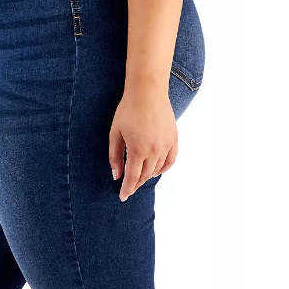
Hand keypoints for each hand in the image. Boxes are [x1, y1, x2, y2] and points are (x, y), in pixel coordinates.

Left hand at [108, 85, 177, 201]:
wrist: (148, 91)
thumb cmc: (128, 110)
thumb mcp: (115, 133)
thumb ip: (115, 156)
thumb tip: (116, 175)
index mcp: (137, 150)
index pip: (132, 177)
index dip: (127, 189)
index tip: (122, 197)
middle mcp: (154, 150)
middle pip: (145, 176)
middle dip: (135, 184)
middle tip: (129, 188)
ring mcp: (166, 145)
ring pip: (157, 170)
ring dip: (147, 177)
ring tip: (140, 178)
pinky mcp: (173, 139)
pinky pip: (170, 161)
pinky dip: (163, 168)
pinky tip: (156, 170)